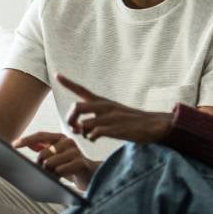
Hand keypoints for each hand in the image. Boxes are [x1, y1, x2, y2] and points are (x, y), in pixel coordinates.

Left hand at [13, 131, 97, 191]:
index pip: (41, 135)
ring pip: (50, 163)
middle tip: (44, 172)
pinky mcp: (81, 163)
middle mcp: (68, 142)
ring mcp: (75, 152)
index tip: (14, 145)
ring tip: (55, 176)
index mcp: (60, 138)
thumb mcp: (56, 156)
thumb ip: (43, 148)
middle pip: (43, 153)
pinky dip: (57, 175)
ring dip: (49, 173)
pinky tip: (61, 177)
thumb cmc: (71, 166)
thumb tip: (24, 144)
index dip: (26, 139)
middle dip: (40, 165)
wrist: (92, 175)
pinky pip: (61, 170)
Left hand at [56, 73, 174, 143]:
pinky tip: (96, 139)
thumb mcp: (114, 115)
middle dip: (70, 118)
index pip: (82, 90)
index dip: (68, 82)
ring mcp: (110, 117)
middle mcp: (105, 106)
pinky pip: (94, 133)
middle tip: (73, 127)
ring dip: (82, 132)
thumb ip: (96, 119)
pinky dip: (91, 137)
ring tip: (89, 136)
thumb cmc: (133, 122)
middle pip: (77, 106)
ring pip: (84, 122)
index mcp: (103, 102)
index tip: (57, 75)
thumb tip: (79, 128)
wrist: (155, 125)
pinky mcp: (115, 128)